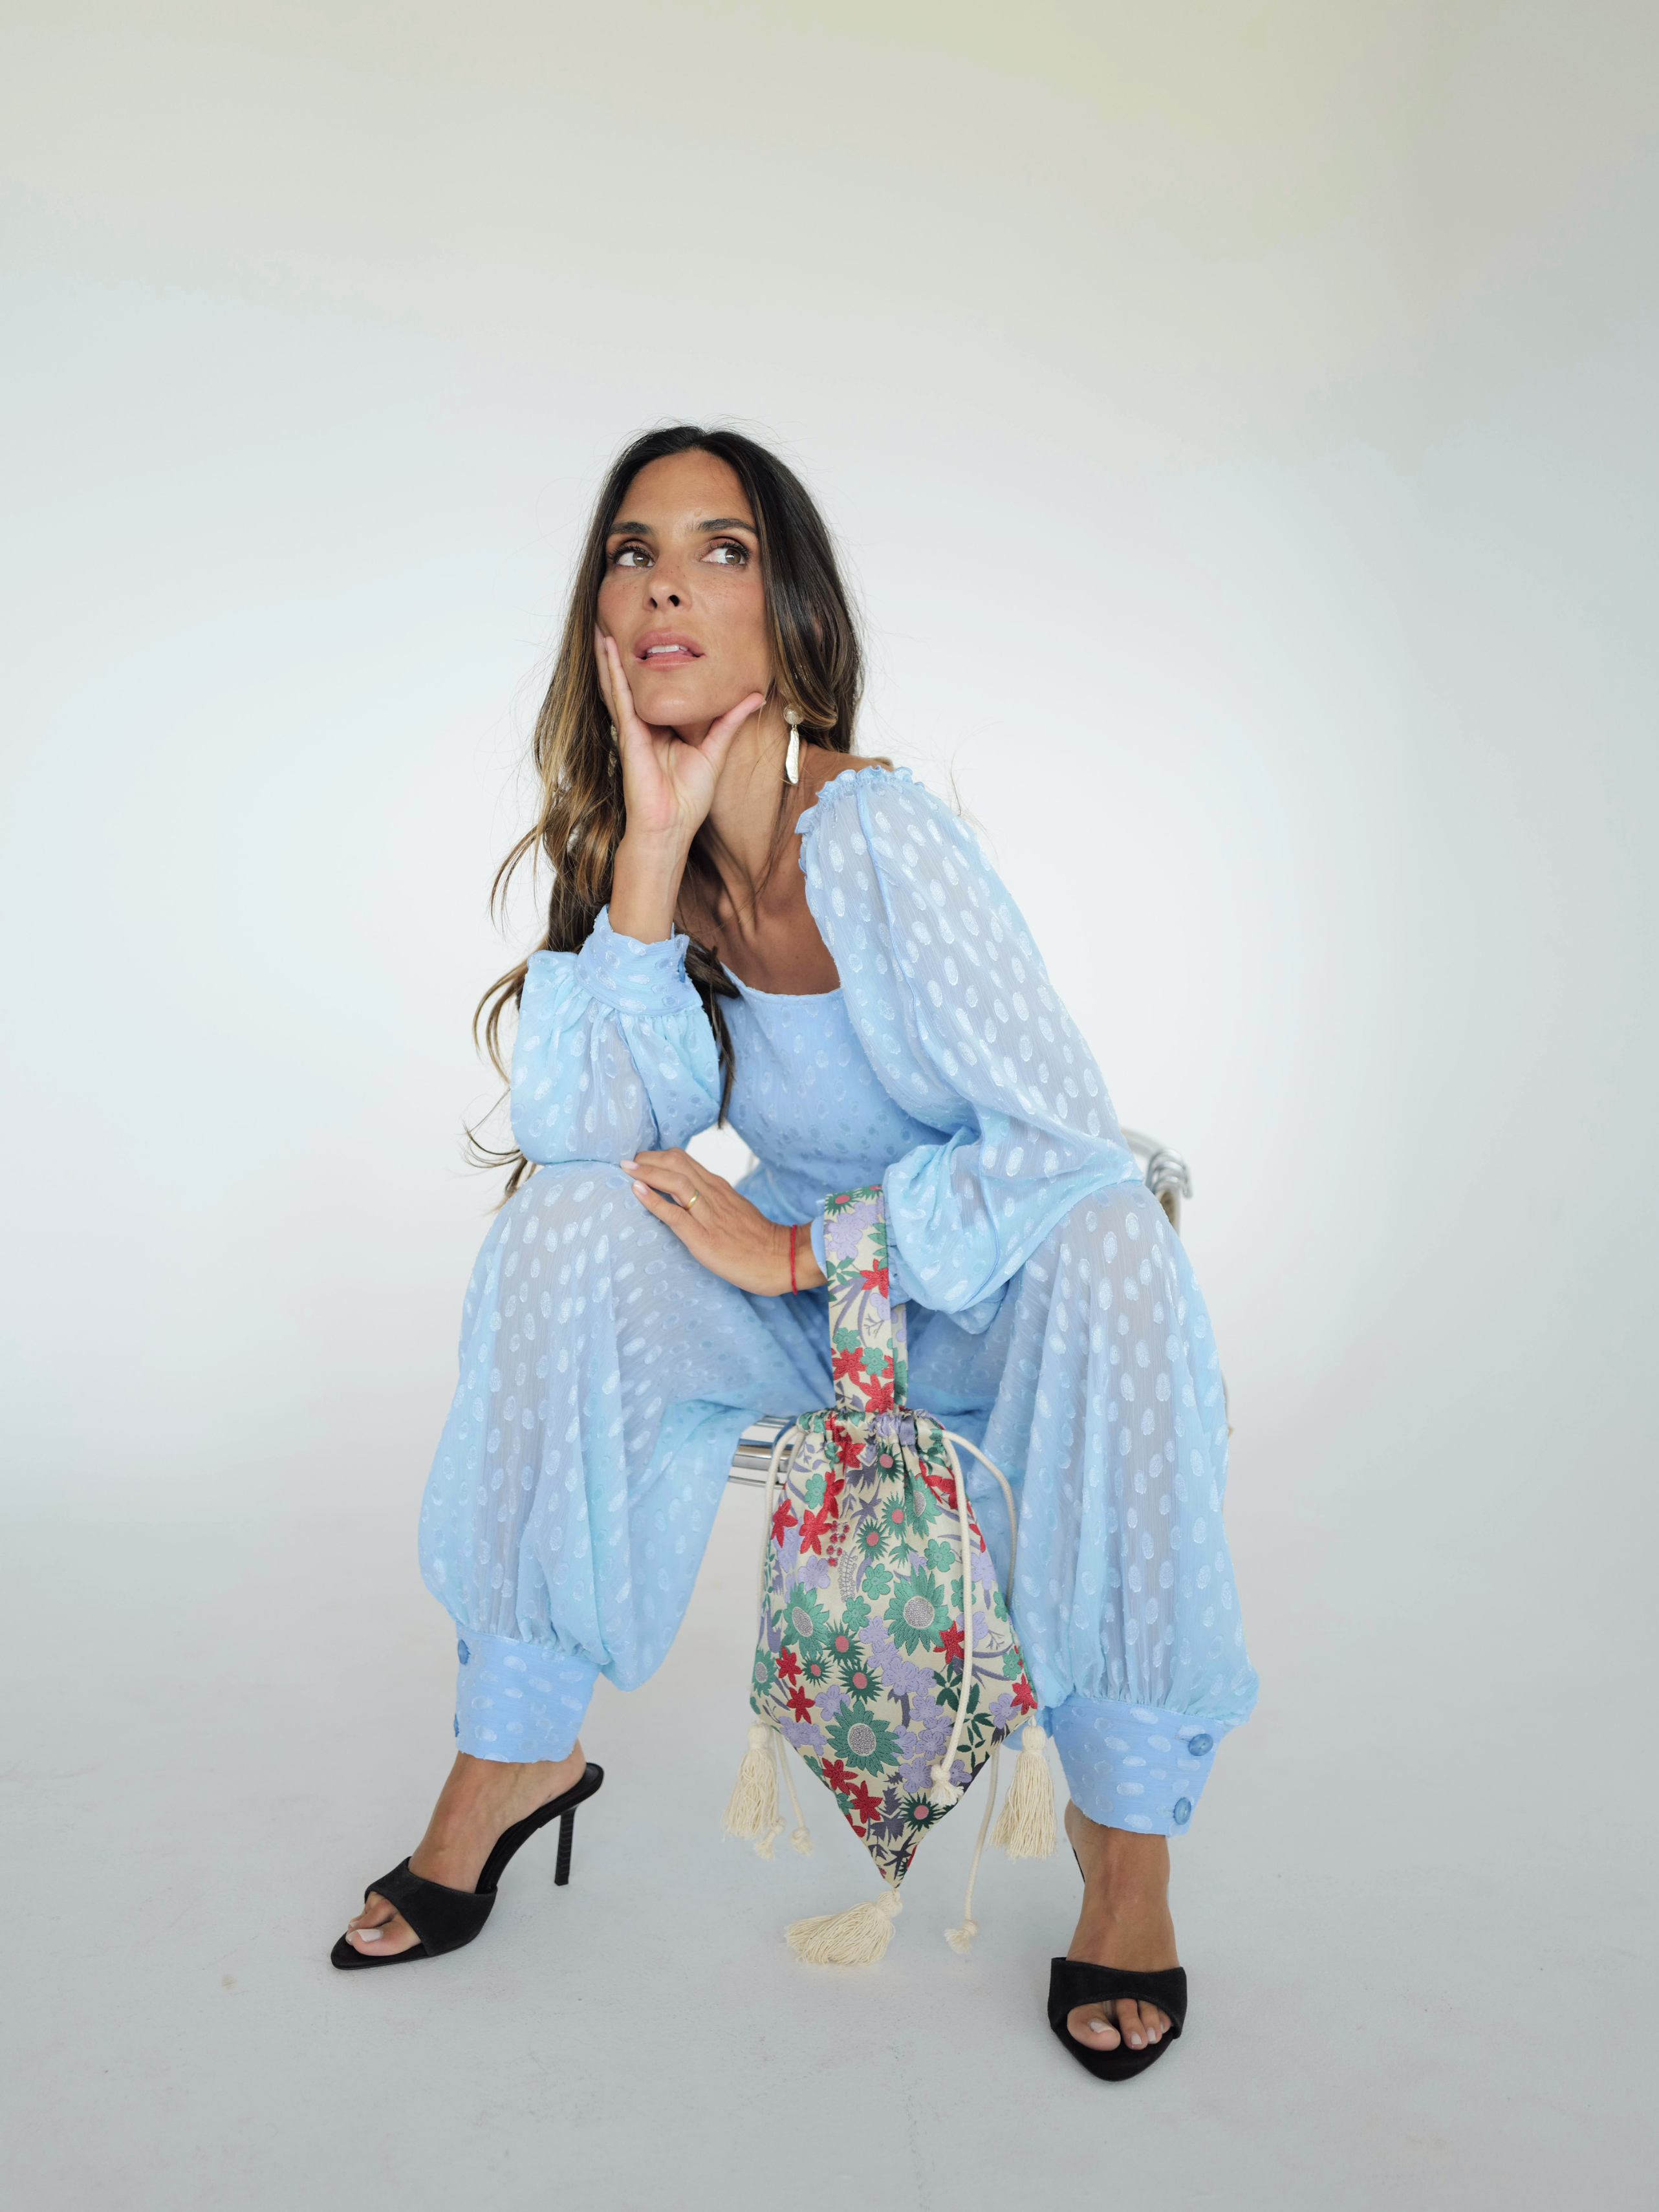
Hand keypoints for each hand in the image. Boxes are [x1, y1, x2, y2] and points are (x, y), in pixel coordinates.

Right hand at [596, 628, 763, 852]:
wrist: (671, 827)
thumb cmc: (688, 799)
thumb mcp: (715, 751)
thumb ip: (730, 722)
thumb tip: (754, 696)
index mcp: (663, 730)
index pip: (655, 693)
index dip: (651, 668)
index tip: (655, 641)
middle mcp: (645, 727)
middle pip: (631, 684)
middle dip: (622, 657)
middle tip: (616, 624)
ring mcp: (633, 729)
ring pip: (619, 685)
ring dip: (608, 657)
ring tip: (601, 628)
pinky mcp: (628, 735)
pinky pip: (619, 697)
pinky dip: (612, 672)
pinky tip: (606, 649)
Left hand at [620, 1150, 825, 1296]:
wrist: (780, 1259)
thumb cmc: (757, 1239)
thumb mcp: (733, 1209)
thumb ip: (712, 1199)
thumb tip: (686, 1196)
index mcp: (718, 1186)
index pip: (683, 1159)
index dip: (657, 1156)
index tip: (639, 1159)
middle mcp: (712, 1194)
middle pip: (675, 1162)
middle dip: (647, 1159)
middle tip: (626, 1161)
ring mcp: (708, 1215)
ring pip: (675, 1181)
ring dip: (647, 1172)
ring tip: (626, 1169)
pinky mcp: (704, 1238)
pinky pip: (675, 1214)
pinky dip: (653, 1200)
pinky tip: (636, 1191)